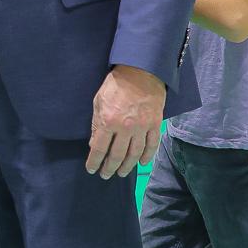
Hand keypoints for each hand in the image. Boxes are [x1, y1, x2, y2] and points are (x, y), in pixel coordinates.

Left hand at [86, 63, 165, 178]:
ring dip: (127, 166)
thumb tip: (94, 143)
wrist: (141, 72)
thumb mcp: (98, 102)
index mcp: (108, 122)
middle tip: (106, 175)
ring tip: (122, 173)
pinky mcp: (155, 124)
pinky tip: (142, 163)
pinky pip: (152, 145)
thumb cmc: (115, 85)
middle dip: (110, 168)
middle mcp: (125, 128)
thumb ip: (96, 124)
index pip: (98, 148)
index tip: (92, 169)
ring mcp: (142, 127)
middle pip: (117, 155)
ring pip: (134, 154)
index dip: (94, 162)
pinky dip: (147, 156)